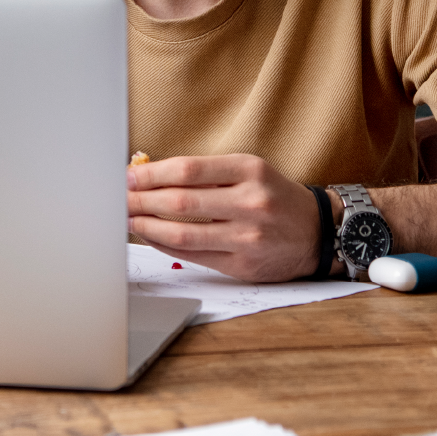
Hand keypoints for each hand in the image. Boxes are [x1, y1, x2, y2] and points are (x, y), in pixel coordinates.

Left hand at [127, 154, 324, 281]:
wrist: (317, 232)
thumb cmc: (275, 197)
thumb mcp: (251, 172)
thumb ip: (208, 174)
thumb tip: (152, 176)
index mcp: (250, 170)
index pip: (189, 170)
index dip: (152, 175)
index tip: (129, 176)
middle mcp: (250, 202)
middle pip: (181, 202)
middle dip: (142, 201)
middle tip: (119, 198)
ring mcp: (247, 236)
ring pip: (184, 233)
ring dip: (148, 226)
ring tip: (129, 220)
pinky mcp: (242, 265)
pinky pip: (194, 256)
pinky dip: (166, 245)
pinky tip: (151, 236)